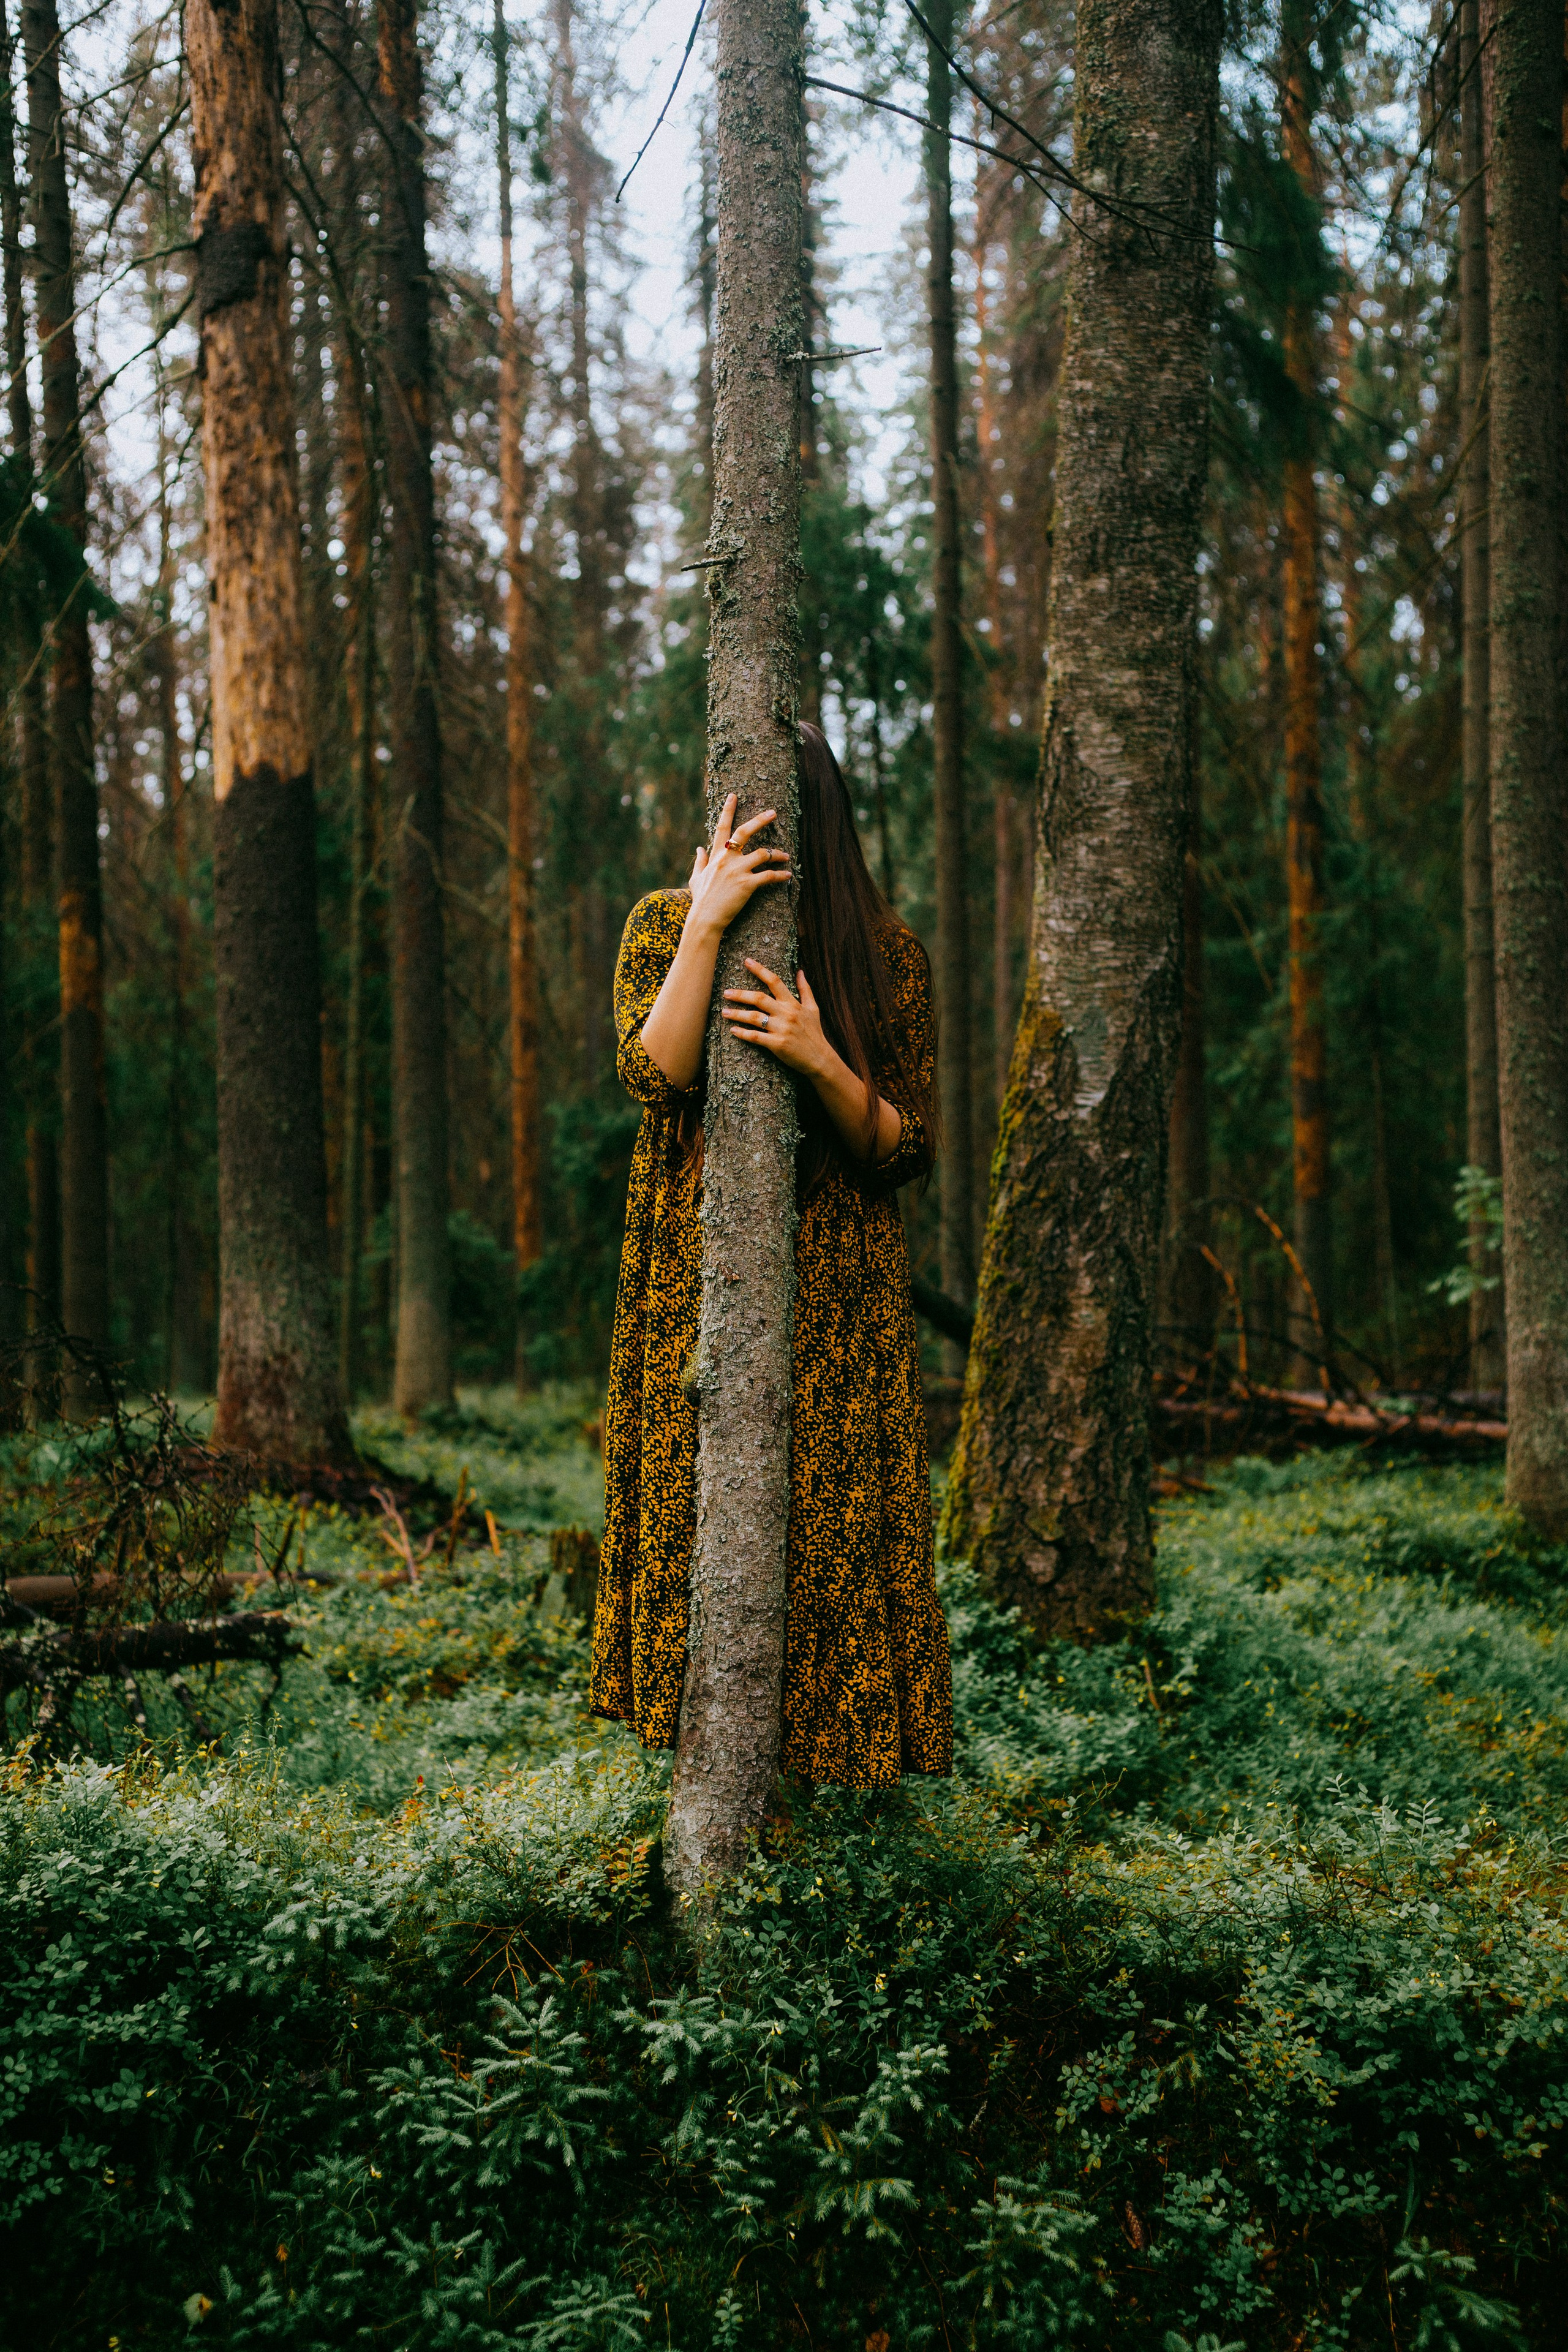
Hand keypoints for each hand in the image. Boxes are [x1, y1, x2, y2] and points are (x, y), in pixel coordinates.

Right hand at [686, 792, 790, 938]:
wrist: (705, 919)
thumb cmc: (701, 900)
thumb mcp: (696, 877)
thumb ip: (700, 861)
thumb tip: (698, 848)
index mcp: (716, 855)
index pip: (722, 827)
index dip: (728, 810)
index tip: (734, 796)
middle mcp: (727, 858)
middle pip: (745, 832)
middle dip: (760, 820)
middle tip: (773, 812)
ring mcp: (737, 870)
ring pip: (764, 853)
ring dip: (778, 854)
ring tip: (786, 856)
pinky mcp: (747, 884)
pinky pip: (769, 875)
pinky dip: (781, 875)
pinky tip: (788, 876)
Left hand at [720, 960, 829, 1079]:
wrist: (819, 1058)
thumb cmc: (814, 1032)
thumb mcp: (813, 1008)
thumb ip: (805, 989)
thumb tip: (800, 971)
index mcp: (792, 1004)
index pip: (775, 982)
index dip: (760, 970)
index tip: (747, 961)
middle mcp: (786, 1014)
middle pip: (759, 999)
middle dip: (740, 994)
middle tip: (726, 993)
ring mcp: (781, 1029)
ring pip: (754, 1018)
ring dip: (737, 1014)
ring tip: (724, 1012)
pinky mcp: (777, 1044)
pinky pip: (756, 1037)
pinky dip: (743, 1033)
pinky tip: (733, 1030)